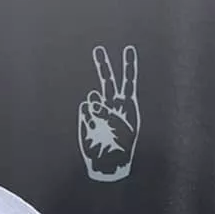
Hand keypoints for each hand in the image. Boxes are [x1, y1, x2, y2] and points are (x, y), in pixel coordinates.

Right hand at [77, 46, 139, 181]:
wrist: (108, 164)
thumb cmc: (121, 147)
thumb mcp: (121, 127)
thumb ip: (106, 111)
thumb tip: (90, 101)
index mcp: (128, 105)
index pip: (128, 81)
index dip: (129, 65)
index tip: (128, 49)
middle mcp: (113, 105)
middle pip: (108, 81)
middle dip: (103, 65)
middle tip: (98, 50)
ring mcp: (99, 112)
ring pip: (94, 97)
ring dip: (97, 106)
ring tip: (101, 120)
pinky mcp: (87, 119)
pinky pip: (85, 109)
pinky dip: (89, 116)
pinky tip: (93, 127)